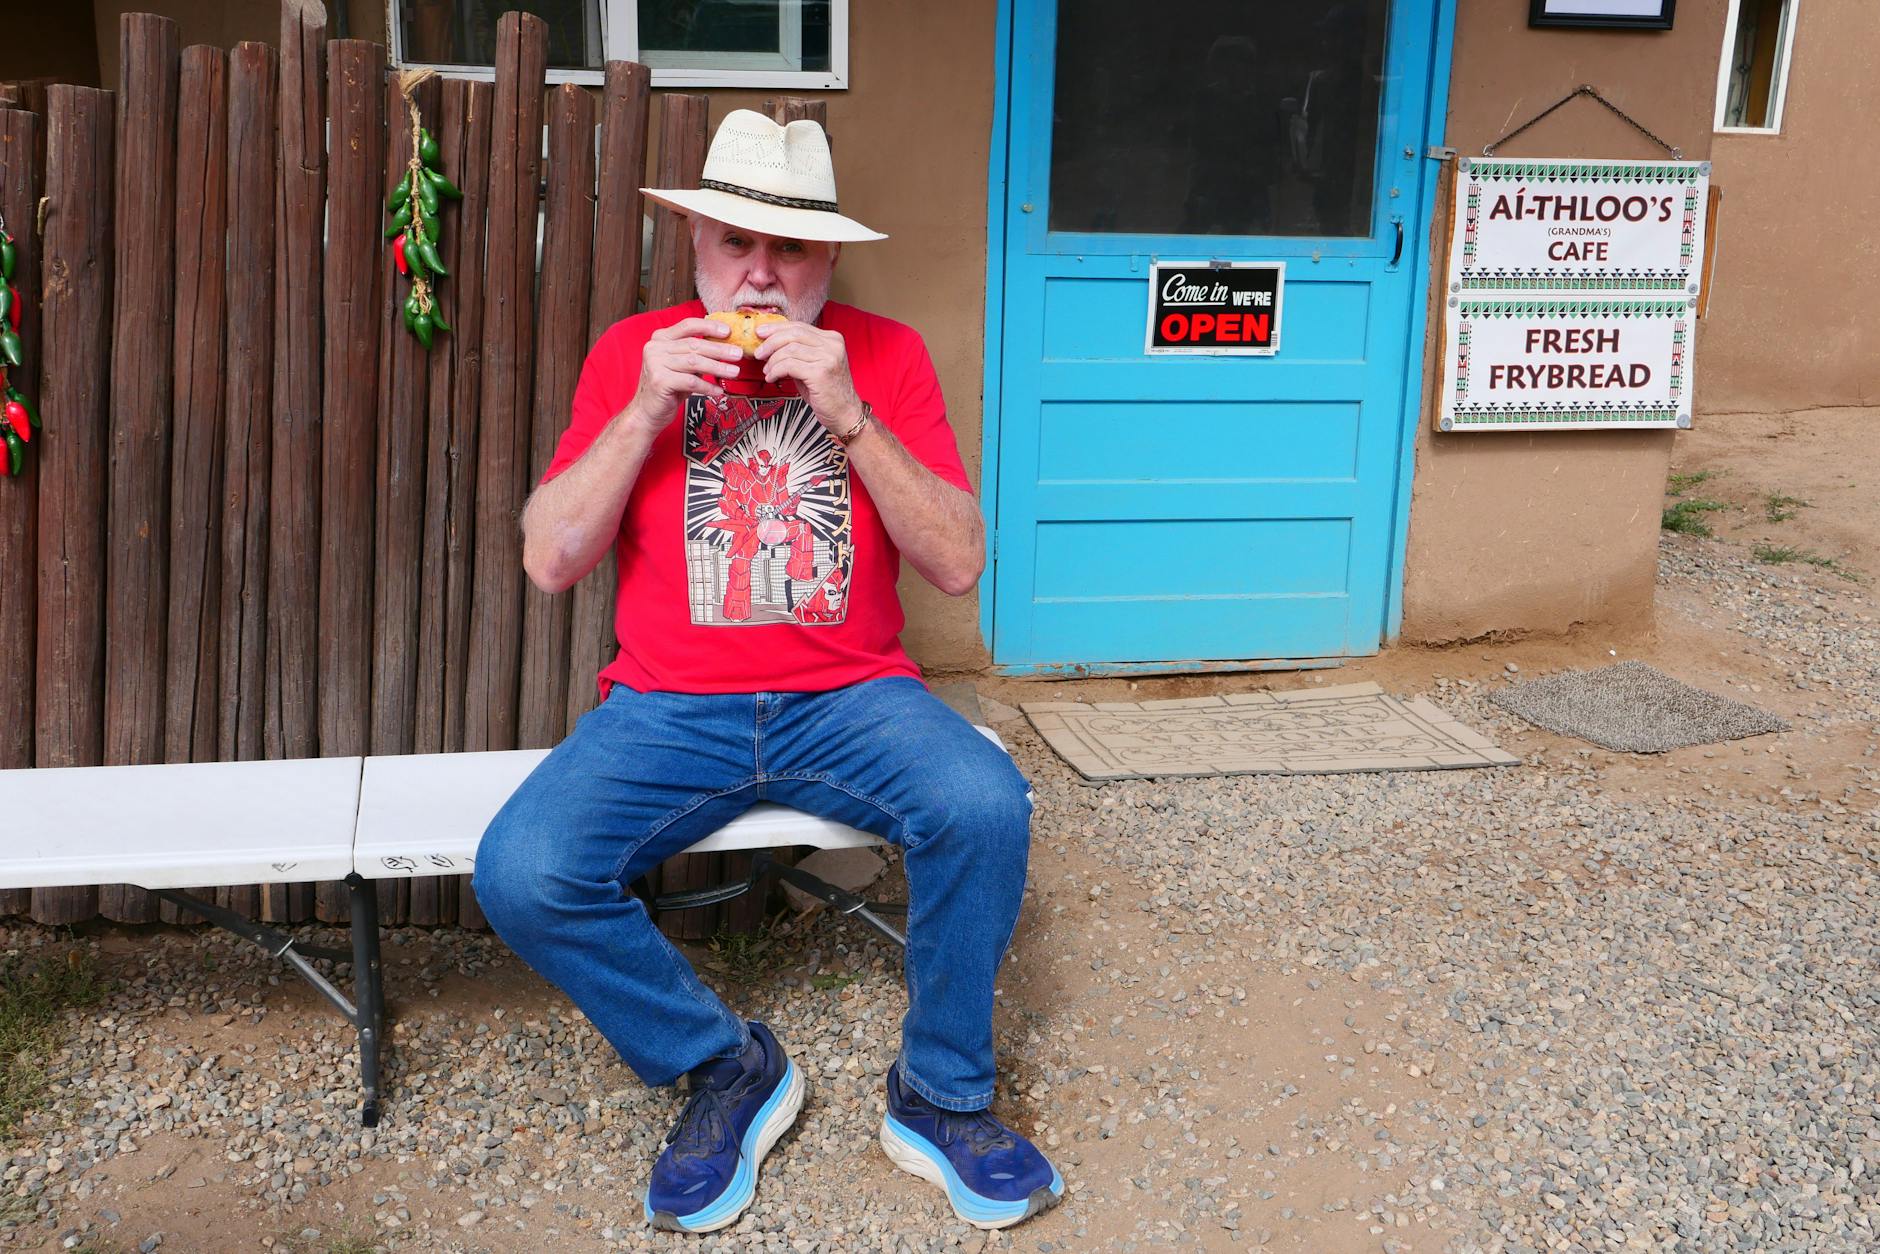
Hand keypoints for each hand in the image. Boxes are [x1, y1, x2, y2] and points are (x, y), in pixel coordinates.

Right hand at [625, 318, 744, 433]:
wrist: (648, 412)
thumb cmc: (668, 388)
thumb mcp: (681, 366)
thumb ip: (695, 354)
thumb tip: (725, 346)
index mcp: (660, 339)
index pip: (688, 325)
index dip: (709, 327)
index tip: (728, 331)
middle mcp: (655, 348)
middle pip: (694, 345)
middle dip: (720, 349)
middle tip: (738, 354)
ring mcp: (655, 363)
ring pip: (694, 362)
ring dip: (718, 367)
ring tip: (735, 372)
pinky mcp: (659, 381)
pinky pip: (691, 382)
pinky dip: (707, 386)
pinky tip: (718, 391)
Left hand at [754, 321, 863, 431]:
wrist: (845, 414)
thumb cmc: (827, 392)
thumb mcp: (814, 366)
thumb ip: (798, 352)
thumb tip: (771, 344)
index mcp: (832, 339)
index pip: (799, 326)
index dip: (777, 328)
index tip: (761, 332)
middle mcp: (832, 345)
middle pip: (793, 334)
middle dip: (771, 342)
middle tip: (758, 353)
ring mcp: (828, 358)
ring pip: (789, 350)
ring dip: (773, 360)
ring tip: (767, 371)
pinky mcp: (821, 373)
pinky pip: (789, 365)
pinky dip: (776, 371)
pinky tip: (772, 378)